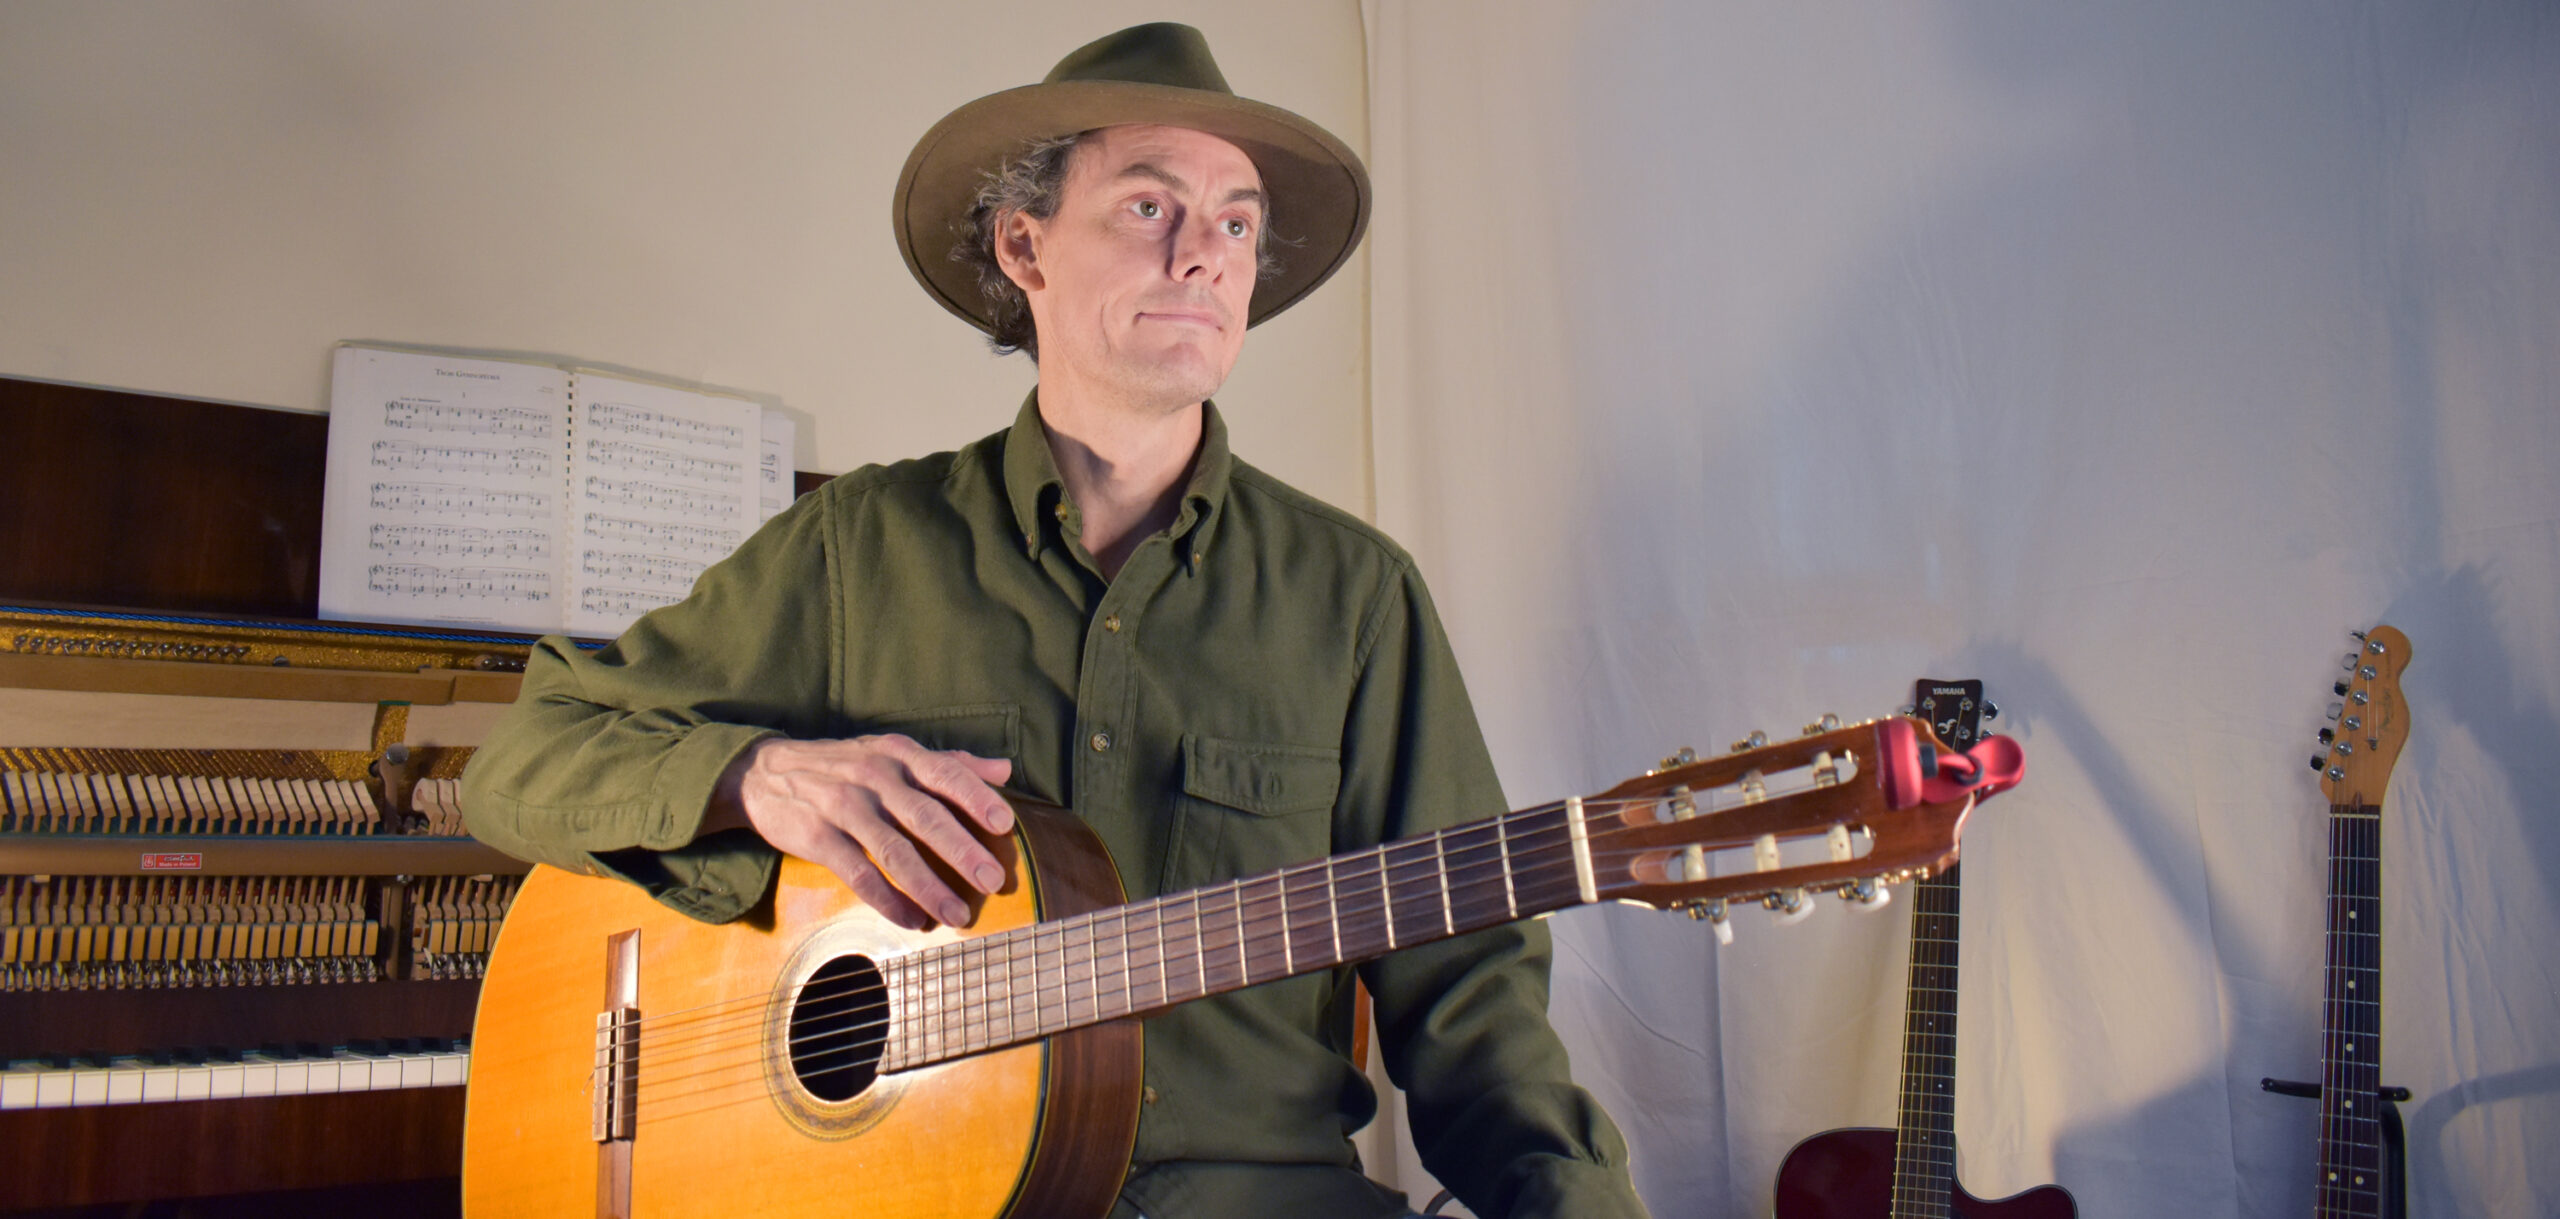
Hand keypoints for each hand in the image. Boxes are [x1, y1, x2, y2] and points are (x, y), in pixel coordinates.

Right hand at [707, 735, 1014, 929]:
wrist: (765, 773)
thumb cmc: (844, 765)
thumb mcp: (893, 752)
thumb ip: (949, 762)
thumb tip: (1004, 768)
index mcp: (899, 755)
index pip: (945, 773)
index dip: (977, 798)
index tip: (1006, 823)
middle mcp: (874, 776)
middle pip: (924, 816)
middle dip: (962, 850)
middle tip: (993, 880)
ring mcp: (844, 807)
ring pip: (893, 851)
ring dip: (929, 886)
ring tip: (958, 914)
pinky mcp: (818, 837)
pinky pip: (858, 873)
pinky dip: (887, 900)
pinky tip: (912, 920)